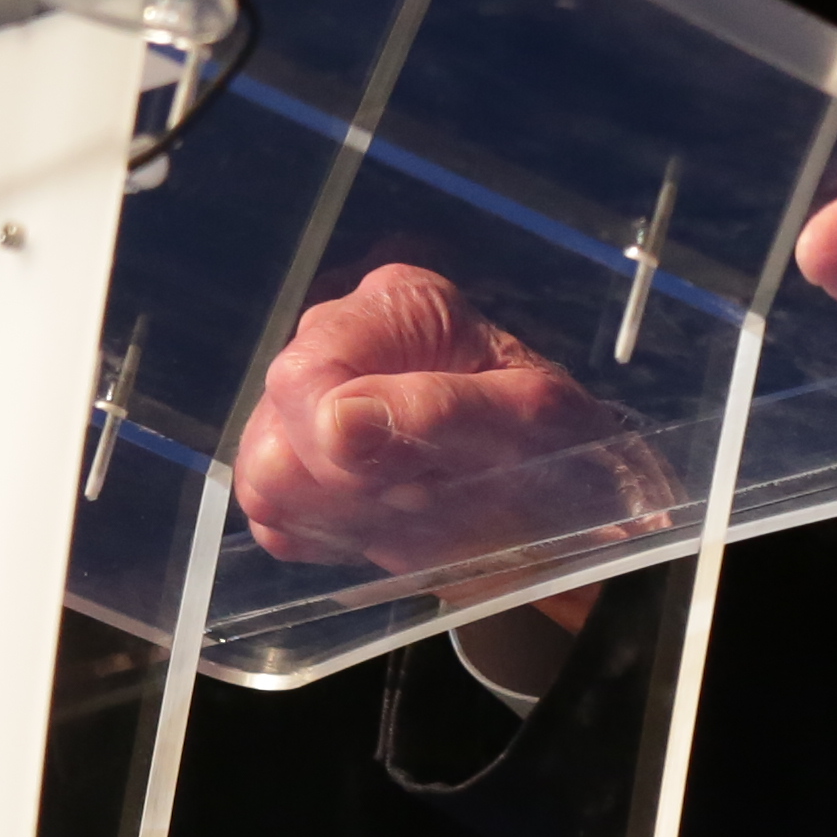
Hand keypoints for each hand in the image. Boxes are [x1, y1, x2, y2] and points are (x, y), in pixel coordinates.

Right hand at [229, 264, 650, 600]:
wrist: (569, 507)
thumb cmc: (563, 451)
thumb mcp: (530, 424)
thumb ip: (442, 412)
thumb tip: (338, 421)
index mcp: (397, 304)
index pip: (306, 375)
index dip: (338, 446)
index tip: (412, 486)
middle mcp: (340, 336)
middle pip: (278, 430)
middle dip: (351, 484)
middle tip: (430, 498)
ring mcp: (312, 398)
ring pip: (266, 477)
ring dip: (344, 513)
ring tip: (417, 508)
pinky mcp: (300, 459)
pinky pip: (272, 512)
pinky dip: (331, 531)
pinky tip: (388, 521)